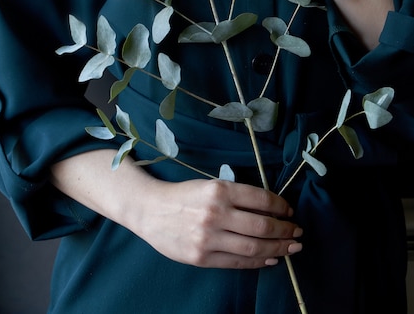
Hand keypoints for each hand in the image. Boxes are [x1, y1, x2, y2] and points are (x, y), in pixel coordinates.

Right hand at [136, 178, 302, 268]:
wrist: (150, 210)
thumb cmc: (184, 195)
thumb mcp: (210, 185)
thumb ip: (236, 196)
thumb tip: (270, 209)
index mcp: (219, 190)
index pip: (261, 199)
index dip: (281, 207)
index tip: (290, 211)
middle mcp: (216, 213)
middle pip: (261, 226)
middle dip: (285, 230)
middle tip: (298, 232)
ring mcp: (208, 238)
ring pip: (253, 247)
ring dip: (278, 248)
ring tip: (291, 247)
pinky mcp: (202, 257)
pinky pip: (237, 262)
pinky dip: (258, 262)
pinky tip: (270, 258)